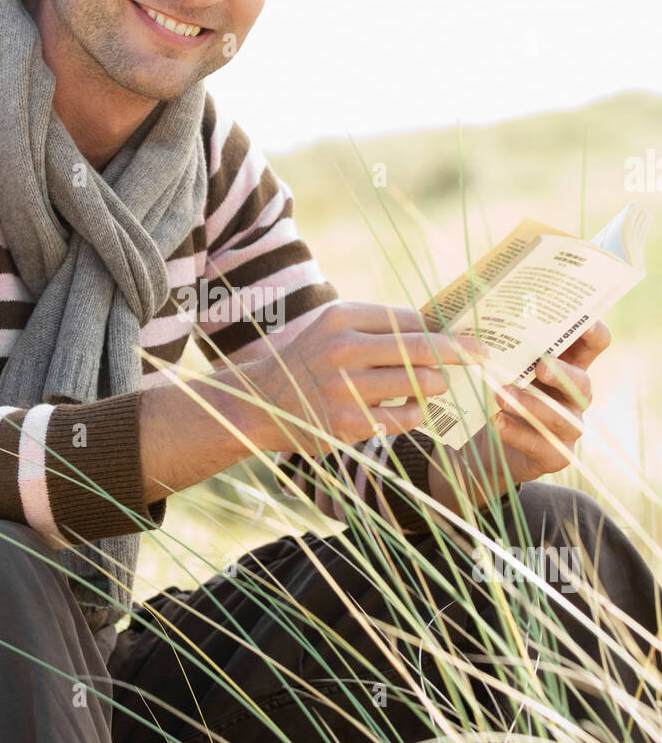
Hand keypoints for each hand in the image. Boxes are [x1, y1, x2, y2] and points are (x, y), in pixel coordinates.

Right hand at [246, 301, 489, 454]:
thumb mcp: (332, 327)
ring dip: (436, 386)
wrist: (261, 402)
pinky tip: (409, 408)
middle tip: (483, 356)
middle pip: (422, 348)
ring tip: (435, 385)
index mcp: (341, 318)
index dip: (446, 329)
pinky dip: (415, 413)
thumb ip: (377, 324)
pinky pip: (405, 418)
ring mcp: (345, 389)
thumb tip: (437, 324)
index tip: (473, 335)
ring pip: (420, 384)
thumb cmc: (308, 359)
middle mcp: (343, 349)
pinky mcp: (349, 424)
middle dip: (460, 352)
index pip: (411, 320)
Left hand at [429, 320, 610, 508]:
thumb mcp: (496, 365)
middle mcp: (573, 396)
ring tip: (501, 395)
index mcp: (566, 364)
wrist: (484, 446)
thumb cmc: (493, 392)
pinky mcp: (553, 454)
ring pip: (562, 416)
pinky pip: (542, 445)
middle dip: (562, 373)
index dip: (593, 332)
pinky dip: (518, 433)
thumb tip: (461, 306)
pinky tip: (497, 422)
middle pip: (582, 382)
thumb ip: (494, 341)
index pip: (594, 344)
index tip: (580, 321)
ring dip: (533, 404)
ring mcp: (567, 427)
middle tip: (539, 365)